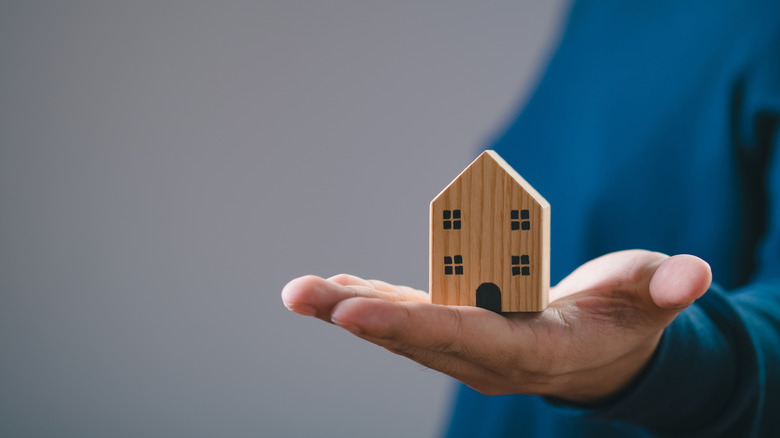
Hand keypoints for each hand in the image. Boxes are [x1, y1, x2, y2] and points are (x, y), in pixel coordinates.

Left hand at [281, 250, 710, 402]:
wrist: (604, 353)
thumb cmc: (627, 320)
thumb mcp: (652, 300)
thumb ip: (666, 287)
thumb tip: (692, 276)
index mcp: (535, 351)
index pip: (469, 340)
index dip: (413, 327)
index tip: (355, 312)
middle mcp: (490, 357)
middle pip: (419, 338)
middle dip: (358, 318)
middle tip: (301, 296)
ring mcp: (469, 346)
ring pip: (404, 329)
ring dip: (349, 310)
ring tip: (299, 292)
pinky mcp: (459, 329)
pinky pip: (409, 317)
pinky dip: (370, 302)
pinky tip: (333, 290)